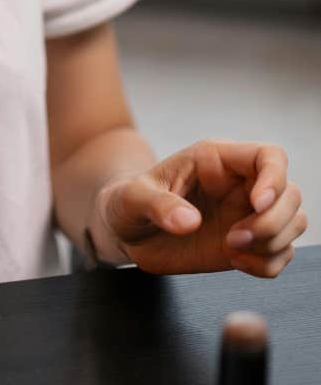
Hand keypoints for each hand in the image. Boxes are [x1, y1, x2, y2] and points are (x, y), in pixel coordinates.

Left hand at [94, 139, 307, 277]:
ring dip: (273, 242)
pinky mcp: (248, 244)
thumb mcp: (133, 198)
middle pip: (289, 193)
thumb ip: (158, 205)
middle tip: (234, 238)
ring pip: (293, 222)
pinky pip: (281, 254)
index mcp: (216, 160)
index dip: (274, 178)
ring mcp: (246, 214)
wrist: (127, 231)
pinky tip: (237, 263)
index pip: (268, 156)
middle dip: (272, 221)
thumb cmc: (129, 201)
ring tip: (233, 249)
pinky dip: (268, 264)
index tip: (257, 204)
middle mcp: (239, 184)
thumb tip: (189, 221)